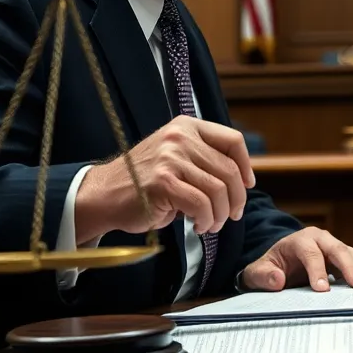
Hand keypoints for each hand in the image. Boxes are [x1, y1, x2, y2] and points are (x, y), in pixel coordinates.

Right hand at [75, 116, 253, 243]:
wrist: (104, 194)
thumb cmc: (145, 181)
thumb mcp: (176, 157)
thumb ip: (204, 160)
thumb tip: (242, 180)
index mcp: (187, 126)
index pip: (232, 140)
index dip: (246, 165)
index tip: (247, 185)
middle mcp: (180, 137)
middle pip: (229, 170)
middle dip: (236, 198)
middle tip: (231, 215)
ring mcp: (171, 158)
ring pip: (218, 190)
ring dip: (219, 214)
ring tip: (210, 224)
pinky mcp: (163, 182)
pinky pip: (201, 204)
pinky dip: (205, 219)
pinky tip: (198, 225)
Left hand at [240, 227, 352, 291]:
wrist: (278, 263)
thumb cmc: (269, 268)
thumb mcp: (258, 273)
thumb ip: (264, 276)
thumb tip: (277, 279)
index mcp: (298, 240)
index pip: (311, 253)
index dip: (317, 270)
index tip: (322, 289)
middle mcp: (318, 238)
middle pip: (336, 249)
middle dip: (347, 266)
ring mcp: (331, 245)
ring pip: (348, 253)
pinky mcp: (339, 256)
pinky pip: (352, 260)